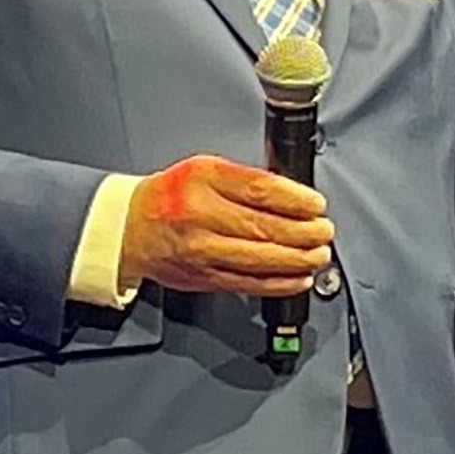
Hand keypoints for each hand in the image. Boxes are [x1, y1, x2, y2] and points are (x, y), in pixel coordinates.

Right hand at [113, 154, 332, 295]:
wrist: (130, 227)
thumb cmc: (170, 196)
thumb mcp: (203, 170)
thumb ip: (245, 180)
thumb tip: (295, 198)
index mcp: (202, 179)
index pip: (259, 189)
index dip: (296, 199)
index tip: (316, 204)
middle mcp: (199, 213)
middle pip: (264, 226)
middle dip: (304, 231)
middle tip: (324, 231)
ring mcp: (201, 249)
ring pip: (260, 258)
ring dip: (298, 259)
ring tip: (318, 254)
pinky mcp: (204, 276)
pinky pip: (250, 283)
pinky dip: (281, 282)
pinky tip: (298, 277)